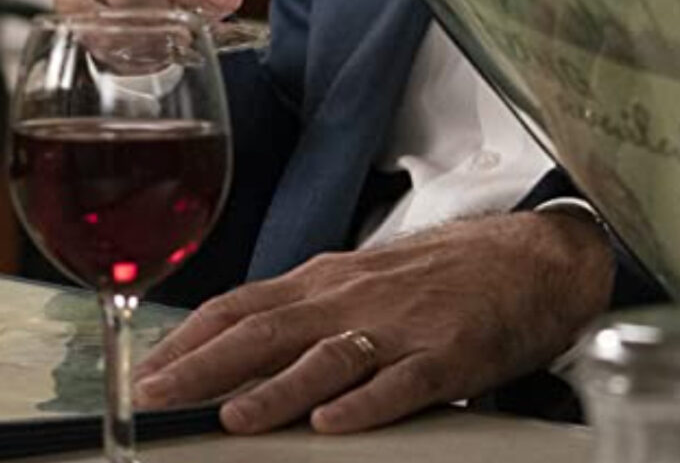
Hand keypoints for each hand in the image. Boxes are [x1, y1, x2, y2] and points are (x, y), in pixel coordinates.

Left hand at [132, 211, 614, 433]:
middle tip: (158, 399)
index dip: (188, 341)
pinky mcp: (452, 351)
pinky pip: (404, 380)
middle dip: (205, 367)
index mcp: (328, 281)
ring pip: (330, 357)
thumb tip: (229, 359)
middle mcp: (356, 297)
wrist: (536, 257)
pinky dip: (367, 402)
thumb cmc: (445, 276)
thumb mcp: (363, 283)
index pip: (242, 305)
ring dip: (278, 388)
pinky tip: (337, 422)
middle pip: (269, 329)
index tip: (143, 374)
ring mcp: (404, 325)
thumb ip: (302, 314)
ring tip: (235, 417)